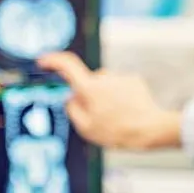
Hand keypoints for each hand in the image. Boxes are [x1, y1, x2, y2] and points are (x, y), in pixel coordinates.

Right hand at [37, 52, 181, 149]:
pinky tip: (128, 112)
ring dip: (106, 98)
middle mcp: (103, 77)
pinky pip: (119, 87)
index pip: (67, 65)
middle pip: (88, 82)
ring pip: (105, 86)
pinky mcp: (133, 80)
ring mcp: (119, 77)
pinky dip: (120, 98)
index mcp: (89, 88)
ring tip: (117, 118)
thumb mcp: (86, 128)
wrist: (150, 129)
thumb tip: (70, 98)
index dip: (53, 60)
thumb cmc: (117, 131)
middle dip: (88, 96)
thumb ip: (72, 110)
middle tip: (98, 118)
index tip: (43, 61)